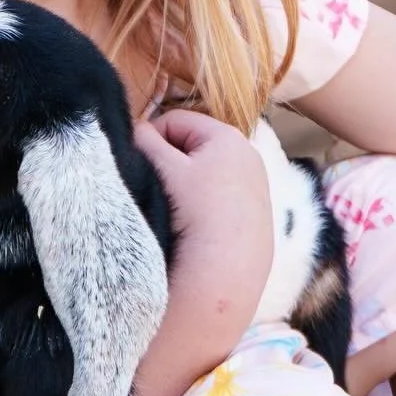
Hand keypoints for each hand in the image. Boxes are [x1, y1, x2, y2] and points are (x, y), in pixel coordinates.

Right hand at [133, 109, 273, 361]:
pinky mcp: (258, 219)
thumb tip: (136, 131)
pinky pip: (220, 202)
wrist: (228, 274)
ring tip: (176, 213)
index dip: (150, 139)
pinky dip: (205, 209)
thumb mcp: (162, 168)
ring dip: (186, 188)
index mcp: (228, 137)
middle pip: (192, 148)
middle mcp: (250, 157)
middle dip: (170, 164)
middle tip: (157, 191)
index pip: (174, 121)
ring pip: (206, 176)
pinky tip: (197, 231)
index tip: (139, 166)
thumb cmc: (195, 212)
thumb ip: (143, 140)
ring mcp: (257, 189)